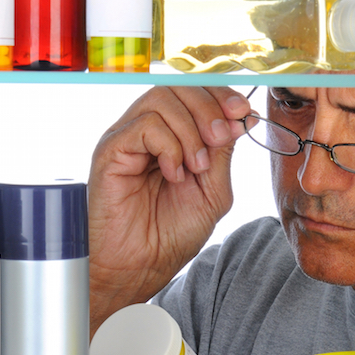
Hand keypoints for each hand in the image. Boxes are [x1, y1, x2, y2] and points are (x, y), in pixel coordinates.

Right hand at [88, 87, 252, 333]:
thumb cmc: (170, 235)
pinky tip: (173, 173)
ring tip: (195, 167)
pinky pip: (146, 124)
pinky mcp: (111, 150)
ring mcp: (128, 138)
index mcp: (172, 137)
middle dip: (210, 108)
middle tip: (220, 139)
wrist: (140, 267)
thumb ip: (222, 153)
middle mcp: (147, 131)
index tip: (242, 111)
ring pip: (162, 99)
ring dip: (190, 130)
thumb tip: (237, 117)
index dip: (220, 95)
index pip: (194, 93)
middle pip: (178, 87)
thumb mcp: (212, 190)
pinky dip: (169, 146)